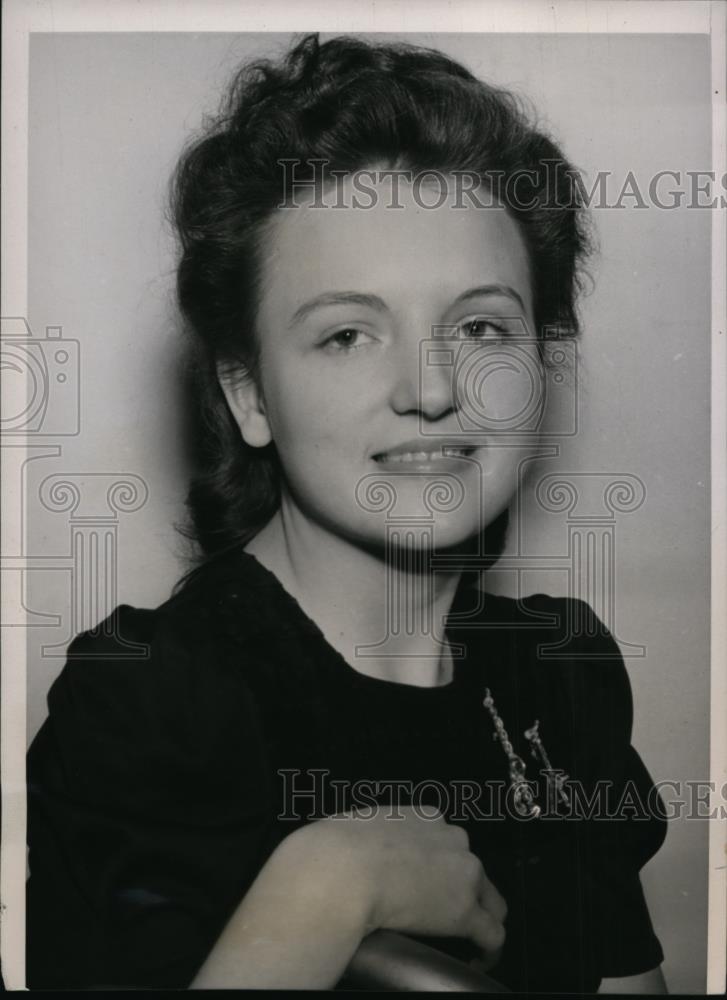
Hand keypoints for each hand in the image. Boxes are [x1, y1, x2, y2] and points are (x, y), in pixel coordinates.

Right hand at [284, 805, 506, 968]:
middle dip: (462, 891)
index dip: (441, 866)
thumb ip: (373, 830)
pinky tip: (477, 960)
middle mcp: (453, 840)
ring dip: (480, 919)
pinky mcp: (465, 912)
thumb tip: (357, 841)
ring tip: (467, 941)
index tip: (430, 883)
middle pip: (472, 869)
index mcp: (427, 817)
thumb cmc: (338, 848)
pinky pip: (493, 934)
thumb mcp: (359, 824)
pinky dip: (488, 951)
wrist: (343, 871)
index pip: (448, 842)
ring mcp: (464, 875)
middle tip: (442, 914)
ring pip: (490, 899)